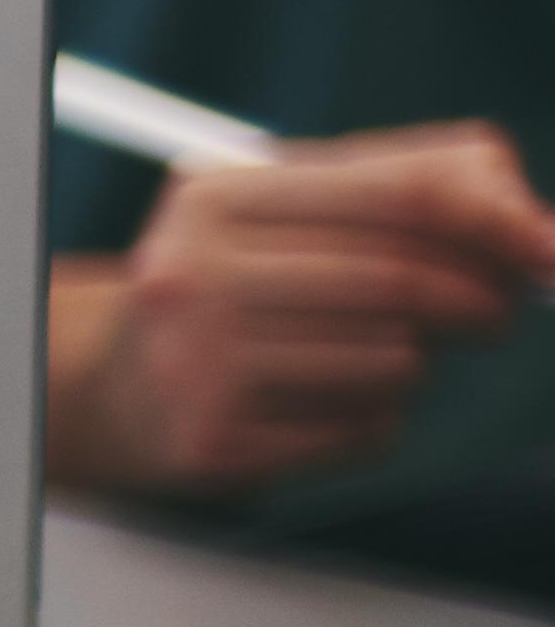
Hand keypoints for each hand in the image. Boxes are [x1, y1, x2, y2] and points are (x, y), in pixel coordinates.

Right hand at [44, 127, 554, 501]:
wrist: (116, 389)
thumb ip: (415, 184)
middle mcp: (192, 275)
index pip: (400, 196)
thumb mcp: (299, 211)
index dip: (497, 220)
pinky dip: (372, 418)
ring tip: (364, 357)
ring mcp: (193, 364)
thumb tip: (534, 226)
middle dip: (476, 300)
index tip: (548, 251)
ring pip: (392, 361)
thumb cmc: (240, 287)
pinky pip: (363, 428)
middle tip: (492, 313)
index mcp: (216, 196)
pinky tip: (322, 404)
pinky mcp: (211, 442)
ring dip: (412, 364)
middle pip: (401, 282)